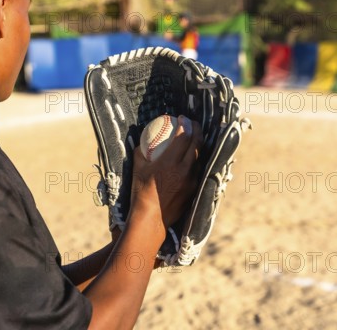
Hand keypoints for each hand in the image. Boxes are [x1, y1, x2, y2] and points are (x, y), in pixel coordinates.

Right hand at [129, 116, 202, 232]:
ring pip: (199, 157)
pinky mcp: (194, 190)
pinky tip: (191, 158)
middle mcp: (185, 169)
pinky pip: (197, 170)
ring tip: (194, 138)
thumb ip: (140, 152)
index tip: (182, 117)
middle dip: (197, 129)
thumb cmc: (141, 192)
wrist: (151, 218)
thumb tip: (142, 141)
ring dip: (198, 144)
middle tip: (192, 123)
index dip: (185, 124)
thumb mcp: (137, 169)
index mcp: (171, 162)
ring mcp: (192, 180)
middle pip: (197, 143)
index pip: (183, 136)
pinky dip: (195, 160)